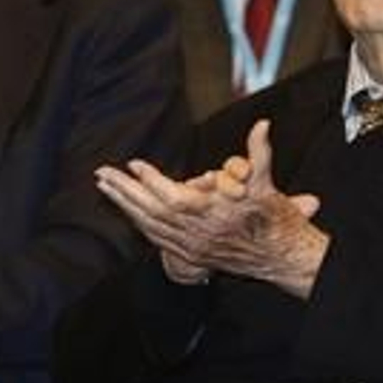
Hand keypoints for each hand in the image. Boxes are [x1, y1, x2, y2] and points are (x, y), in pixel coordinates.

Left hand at [96, 120, 327, 297]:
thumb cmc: (274, 220)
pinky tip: (127, 209)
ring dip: (126, 206)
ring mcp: (191, 246)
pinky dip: (139, 222)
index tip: (134, 164)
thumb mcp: (267, 185)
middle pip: (152, 212)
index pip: (174, 197)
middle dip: (125, 192)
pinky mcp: (189, 255)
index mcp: (214, 215)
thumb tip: (262, 125)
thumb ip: (260, 153)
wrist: (280, 257)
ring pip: (150, 226)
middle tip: (102, 174)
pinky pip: (156, 237)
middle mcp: (198, 233)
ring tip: (106, 186)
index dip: (151, 181)